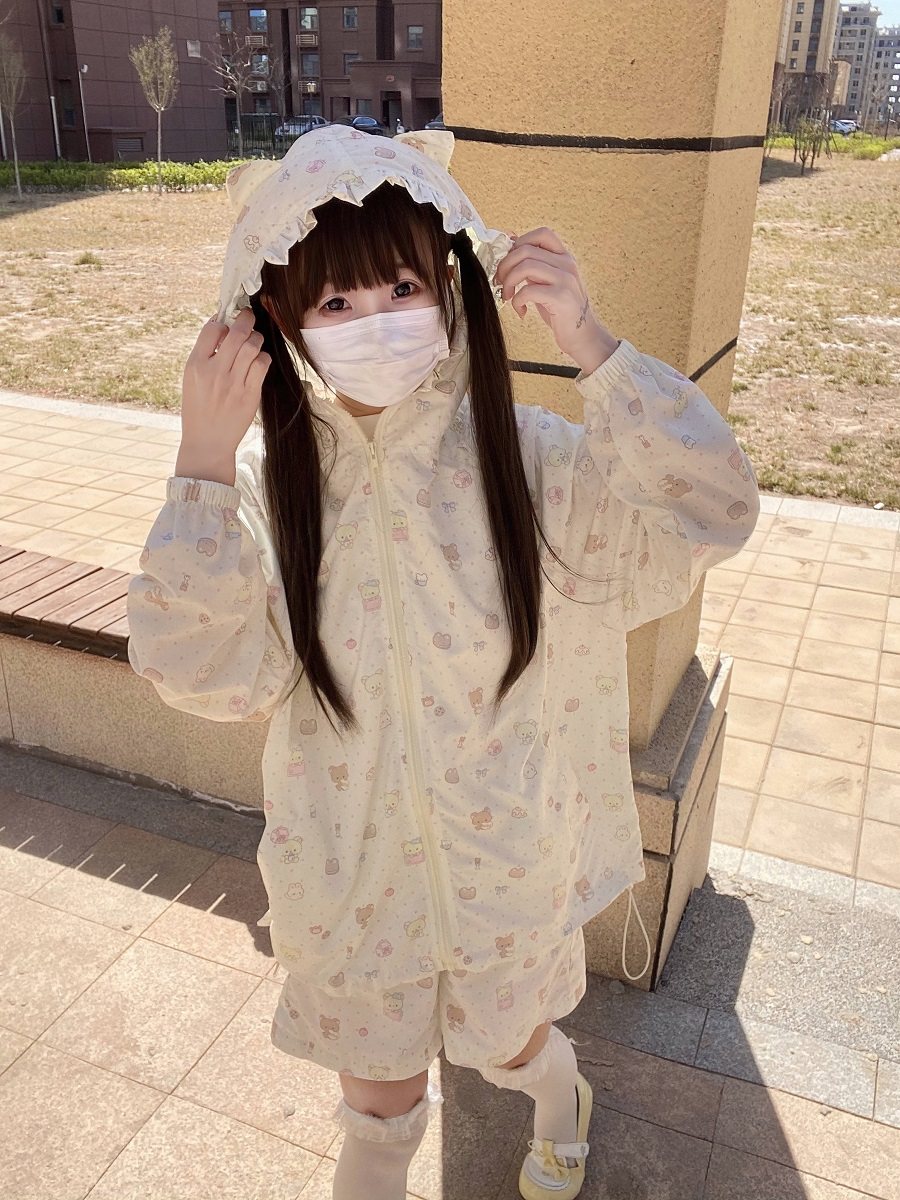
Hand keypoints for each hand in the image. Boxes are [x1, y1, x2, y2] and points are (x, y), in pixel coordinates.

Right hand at [177, 308, 271, 481]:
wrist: (207, 442)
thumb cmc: (199, 408)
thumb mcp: (192, 379)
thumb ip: (205, 355)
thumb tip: (223, 328)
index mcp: (196, 365)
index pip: (212, 328)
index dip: (223, 320)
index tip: (228, 320)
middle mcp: (214, 371)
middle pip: (237, 332)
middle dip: (246, 319)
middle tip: (249, 317)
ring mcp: (233, 383)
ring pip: (253, 346)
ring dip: (256, 338)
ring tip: (254, 342)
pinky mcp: (250, 394)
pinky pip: (262, 364)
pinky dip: (263, 358)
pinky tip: (258, 362)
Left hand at [492, 227, 619, 374]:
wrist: (583, 336)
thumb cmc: (561, 311)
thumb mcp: (547, 283)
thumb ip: (534, 265)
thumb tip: (511, 241)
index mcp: (564, 258)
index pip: (542, 233)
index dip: (519, 243)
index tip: (509, 262)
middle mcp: (567, 264)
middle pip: (526, 250)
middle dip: (505, 266)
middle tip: (499, 282)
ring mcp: (566, 280)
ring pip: (525, 267)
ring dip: (509, 282)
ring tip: (508, 296)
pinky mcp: (561, 298)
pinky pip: (528, 291)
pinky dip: (517, 301)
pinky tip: (520, 311)